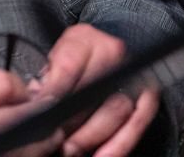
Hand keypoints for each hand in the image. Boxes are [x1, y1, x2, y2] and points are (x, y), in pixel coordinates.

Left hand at [38, 25, 158, 156]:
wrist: (93, 56)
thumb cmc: (65, 65)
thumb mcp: (48, 64)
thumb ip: (43, 82)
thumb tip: (35, 105)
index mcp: (83, 39)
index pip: (70, 65)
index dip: (56, 91)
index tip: (42, 109)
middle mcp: (112, 51)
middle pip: (96, 89)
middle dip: (74, 120)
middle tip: (56, 138)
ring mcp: (132, 71)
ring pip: (118, 108)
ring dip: (93, 135)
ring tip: (71, 149)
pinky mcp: (148, 93)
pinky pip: (139, 121)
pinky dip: (121, 142)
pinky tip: (103, 154)